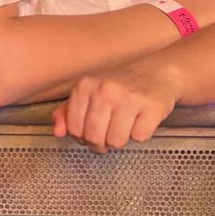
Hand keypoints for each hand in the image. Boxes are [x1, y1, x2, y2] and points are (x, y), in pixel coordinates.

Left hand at [52, 64, 179, 152]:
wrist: (157, 71)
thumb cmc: (119, 85)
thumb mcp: (88, 91)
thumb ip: (67, 112)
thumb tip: (57, 132)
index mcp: (85, 86)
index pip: (74, 128)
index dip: (81, 138)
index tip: (89, 135)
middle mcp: (105, 90)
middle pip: (94, 137)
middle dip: (100, 144)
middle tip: (106, 137)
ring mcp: (130, 98)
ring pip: (116, 141)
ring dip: (119, 141)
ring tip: (122, 128)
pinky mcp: (152, 107)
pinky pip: (139, 137)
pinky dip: (139, 135)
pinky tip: (139, 121)